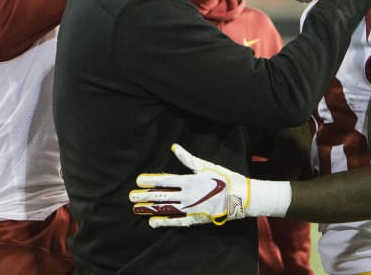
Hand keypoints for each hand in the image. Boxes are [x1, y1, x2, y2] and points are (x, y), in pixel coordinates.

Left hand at [129, 143, 250, 227]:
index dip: (150, 181)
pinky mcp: (195, 218)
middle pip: (161, 196)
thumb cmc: (224, 177)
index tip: (138, 180)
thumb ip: (187, 158)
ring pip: (166, 209)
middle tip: (130, 197)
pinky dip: (164, 222)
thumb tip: (174, 147)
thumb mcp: (205, 165)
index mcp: (189, 181)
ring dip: (150, 209)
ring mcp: (190, 209)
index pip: (165, 180)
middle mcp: (187, 196)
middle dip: (145, 196)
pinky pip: (176, 221)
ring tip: (136, 209)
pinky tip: (153, 223)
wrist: (240, 197)